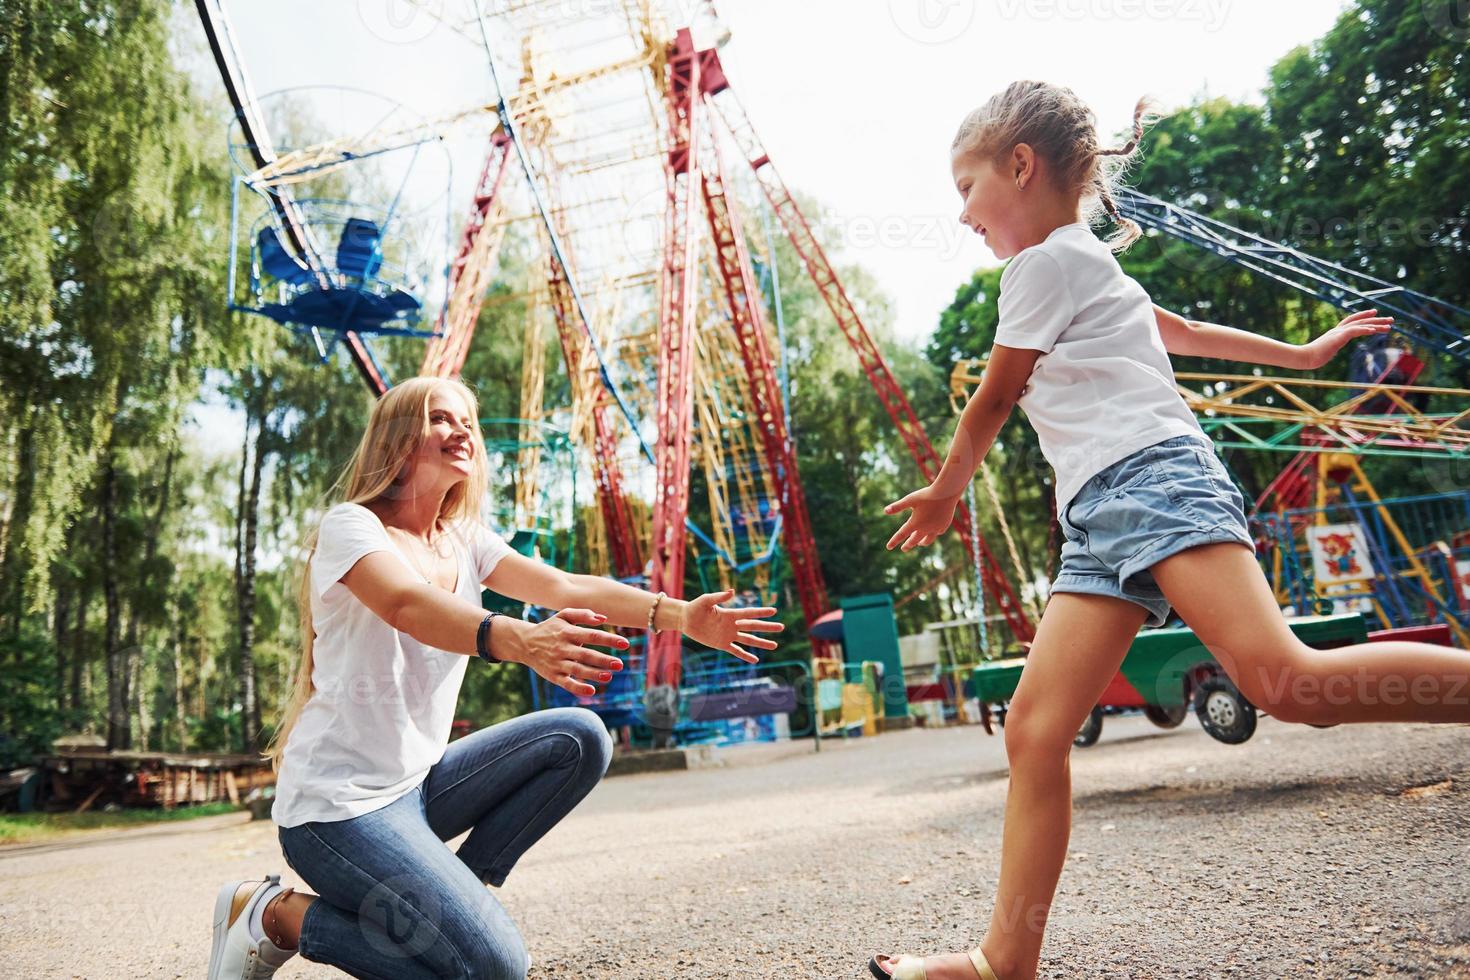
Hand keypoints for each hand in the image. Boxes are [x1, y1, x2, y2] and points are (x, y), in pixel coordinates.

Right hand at [502, 608, 629, 696]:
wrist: (525, 643)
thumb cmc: (550, 628)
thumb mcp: (564, 615)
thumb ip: (583, 614)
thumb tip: (603, 619)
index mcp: (568, 632)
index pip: (591, 636)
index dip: (609, 639)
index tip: (625, 643)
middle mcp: (563, 648)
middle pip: (586, 655)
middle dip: (604, 660)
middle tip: (620, 664)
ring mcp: (558, 663)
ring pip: (578, 670)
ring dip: (594, 674)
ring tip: (609, 676)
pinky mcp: (554, 676)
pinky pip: (567, 683)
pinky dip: (578, 688)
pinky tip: (591, 691)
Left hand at [678, 589, 783, 663]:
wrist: (685, 619)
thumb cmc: (695, 607)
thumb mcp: (706, 600)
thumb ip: (719, 596)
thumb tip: (732, 591)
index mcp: (730, 614)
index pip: (749, 613)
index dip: (761, 612)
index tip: (774, 611)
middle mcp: (732, 625)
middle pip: (753, 626)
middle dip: (767, 627)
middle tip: (781, 627)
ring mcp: (728, 635)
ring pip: (748, 640)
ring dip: (761, 643)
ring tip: (775, 645)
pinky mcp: (722, 645)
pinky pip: (736, 651)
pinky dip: (746, 656)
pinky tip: (756, 660)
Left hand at [884, 484, 960, 550]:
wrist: (946, 492)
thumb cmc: (926, 495)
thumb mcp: (910, 499)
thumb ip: (898, 506)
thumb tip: (885, 511)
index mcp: (915, 523)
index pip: (901, 535)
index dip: (894, 541)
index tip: (889, 547)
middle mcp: (925, 528)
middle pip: (914, 540)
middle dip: (908, 545)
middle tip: (904, 548)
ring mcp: (936, 528)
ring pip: (928, 539)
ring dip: (922, 542)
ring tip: (919, 543)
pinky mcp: (945, 525)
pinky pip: (938, 533)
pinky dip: (933, 534)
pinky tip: (933, 533)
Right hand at [1296, 309, 1393, 369]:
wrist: (1303, 358)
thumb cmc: (1309, 358)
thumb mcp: (1323, 353)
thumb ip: (1327, 351)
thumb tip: (1324, 356)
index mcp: (1335, 333)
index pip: (1352, 321)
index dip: (1364, 315)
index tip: (1375, 313)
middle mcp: (1338, 330)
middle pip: (1360, 321)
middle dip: (1377, 320)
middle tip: (1391, 319)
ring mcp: (1337, 333)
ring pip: (1360, 325)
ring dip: (1376, 325)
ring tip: (1389, 325)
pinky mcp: (1337, 338)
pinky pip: (1353, 332)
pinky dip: (1364, 330)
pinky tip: (1373, 330)